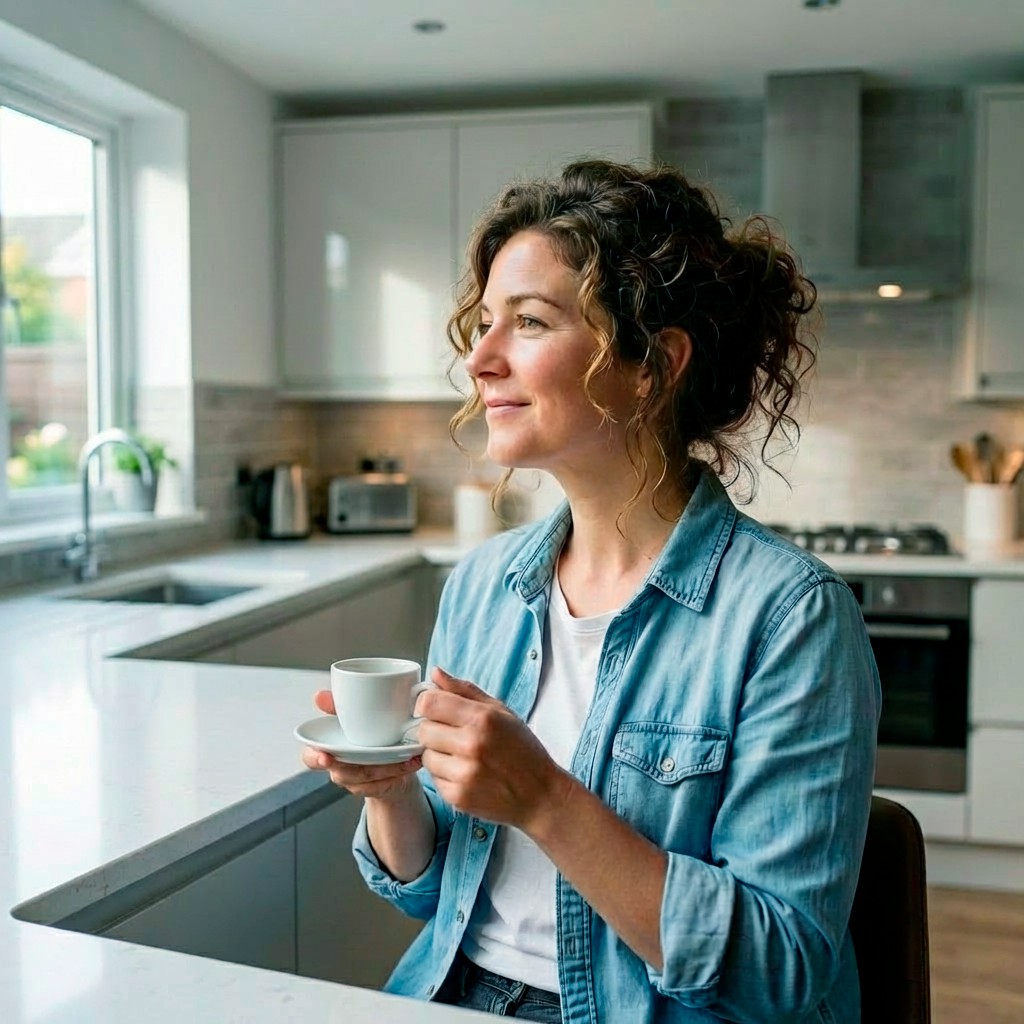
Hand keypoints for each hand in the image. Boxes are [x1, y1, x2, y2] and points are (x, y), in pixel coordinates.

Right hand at [301, 690, 422, 801]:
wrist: (386, 754)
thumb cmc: (363, 731)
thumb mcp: (352, 714)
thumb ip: (336, 705)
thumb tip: (319, 695)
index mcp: (327, 748)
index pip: (310, 757)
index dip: (314, 757)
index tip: (325, 756)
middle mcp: (339, 767)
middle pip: (341, 772)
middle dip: (354, 768)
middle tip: (369, 758)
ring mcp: (356, 780)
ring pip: (367, 777)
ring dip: (387, 766)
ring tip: (404, 754)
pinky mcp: (375, 787)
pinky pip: (384, 784)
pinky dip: (399, 772)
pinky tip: (412, 761)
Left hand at [416, 667, 568, 831]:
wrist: (540, 794)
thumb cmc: (522, 749)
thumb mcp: (501, 711)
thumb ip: (464, 690)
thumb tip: (435, 672)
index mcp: (482, 718)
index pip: (429, 702)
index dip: (428, 704)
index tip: (435, 709)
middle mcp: (471, 744)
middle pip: (423, 729)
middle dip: (434, 730)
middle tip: (454, 736)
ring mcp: (464, 773)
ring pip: (426, 756)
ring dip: (438, 755)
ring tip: (462, 757)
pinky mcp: (458, 796)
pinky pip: (433, 778)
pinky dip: (445, 775)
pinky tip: (466, 773)